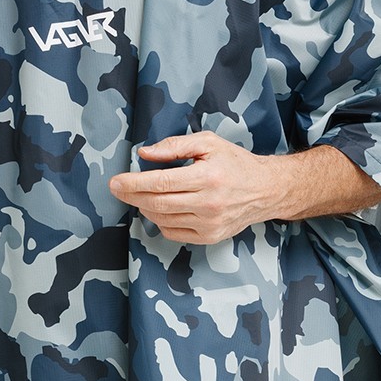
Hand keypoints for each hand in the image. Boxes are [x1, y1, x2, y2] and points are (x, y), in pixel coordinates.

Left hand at [108, 131, 279, 244]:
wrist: (265, 190)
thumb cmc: (234, 163)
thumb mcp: (208, 143)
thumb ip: (175, 146)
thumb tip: (145, 153)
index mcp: (208, 177)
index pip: (160, 183)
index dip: (133, 183)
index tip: (115, 181)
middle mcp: (209, 203)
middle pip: (156, 203)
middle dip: (131, 196)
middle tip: (117, 188)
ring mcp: (209, 224)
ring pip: (162, 219)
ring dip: (145, 207)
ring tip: (142, 194)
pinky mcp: (209, 237)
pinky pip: (172, 232)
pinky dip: (160, 221)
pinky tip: (162, 208)